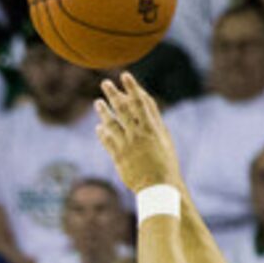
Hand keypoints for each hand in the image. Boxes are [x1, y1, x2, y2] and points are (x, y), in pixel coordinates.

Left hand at [93, 74, 182, 195]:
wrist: (159, 186)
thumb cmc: (165, 164)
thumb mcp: (164, 140)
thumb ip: (155, 124)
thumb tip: (147, 109)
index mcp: (154, 127)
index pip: (141, 102)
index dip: (133, 88)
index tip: (126, 76)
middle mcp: (140, 133)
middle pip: (125, 109)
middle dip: (115, 94)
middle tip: (105, 83)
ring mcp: (128, 145)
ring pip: (113, 123)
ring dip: (104, 111)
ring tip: (98, 102)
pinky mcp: (119, 157)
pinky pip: (108, 141)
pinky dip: (103, 132)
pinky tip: (99, 126)